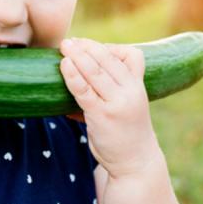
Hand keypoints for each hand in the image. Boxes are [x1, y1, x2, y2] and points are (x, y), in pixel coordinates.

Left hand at [59, 37, 160, 178]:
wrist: (135, 162)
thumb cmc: (125, 132)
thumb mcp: (126, 105)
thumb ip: (109, 89)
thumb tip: (77, 74)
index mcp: (139, 85)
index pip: (129, 55)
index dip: (107, 47)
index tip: (87, 44)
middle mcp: (130, 91)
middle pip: (107, 60)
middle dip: (86, 47)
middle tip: (68, 41)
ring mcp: (116, 103)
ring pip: (95, 72)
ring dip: (77, 56)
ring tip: (64, 46)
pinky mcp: (101, 115)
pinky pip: (84, 91)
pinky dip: (73, 76)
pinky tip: (64, 66)